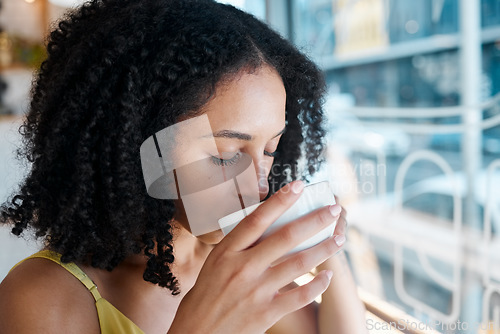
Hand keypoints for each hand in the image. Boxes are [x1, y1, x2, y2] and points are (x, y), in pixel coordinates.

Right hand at [168, 181, 342, 333]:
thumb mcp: (215, 264)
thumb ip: (237, 247)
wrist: (196, 333)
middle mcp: (242, 268)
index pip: (257, 219)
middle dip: (314, 221)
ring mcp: (256, 291)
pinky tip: (327, 275)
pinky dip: (317, 285)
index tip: (299, 185)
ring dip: (323, 249)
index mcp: (226, 252)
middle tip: (333, 209)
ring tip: (339, 239)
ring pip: (298, 263)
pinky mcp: (266, 312)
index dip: (280, 200)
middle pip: (285, 237)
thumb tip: (264, 227)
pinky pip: (300, 295)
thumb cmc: (205, 296)